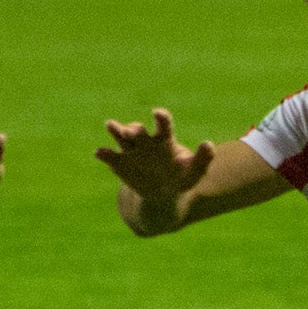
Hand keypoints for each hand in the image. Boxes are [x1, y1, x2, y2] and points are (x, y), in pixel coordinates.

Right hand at [94, 108, 212, 217]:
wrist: (163, 195)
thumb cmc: (180, 178)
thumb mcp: (193, 172)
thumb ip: (203, 159)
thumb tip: (209, 144)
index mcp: (164, 139)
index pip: (163, 124)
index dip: (160, 117)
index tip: (157, 113)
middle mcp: (145, 141)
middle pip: (137, 130)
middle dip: (133, 129)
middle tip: (132, 132)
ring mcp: (131, 152)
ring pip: (121, 137)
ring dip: (116, 129)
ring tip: (110, 124)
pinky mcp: (119, 164)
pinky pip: (110, 157)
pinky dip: (104, 154)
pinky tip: (99, 152)